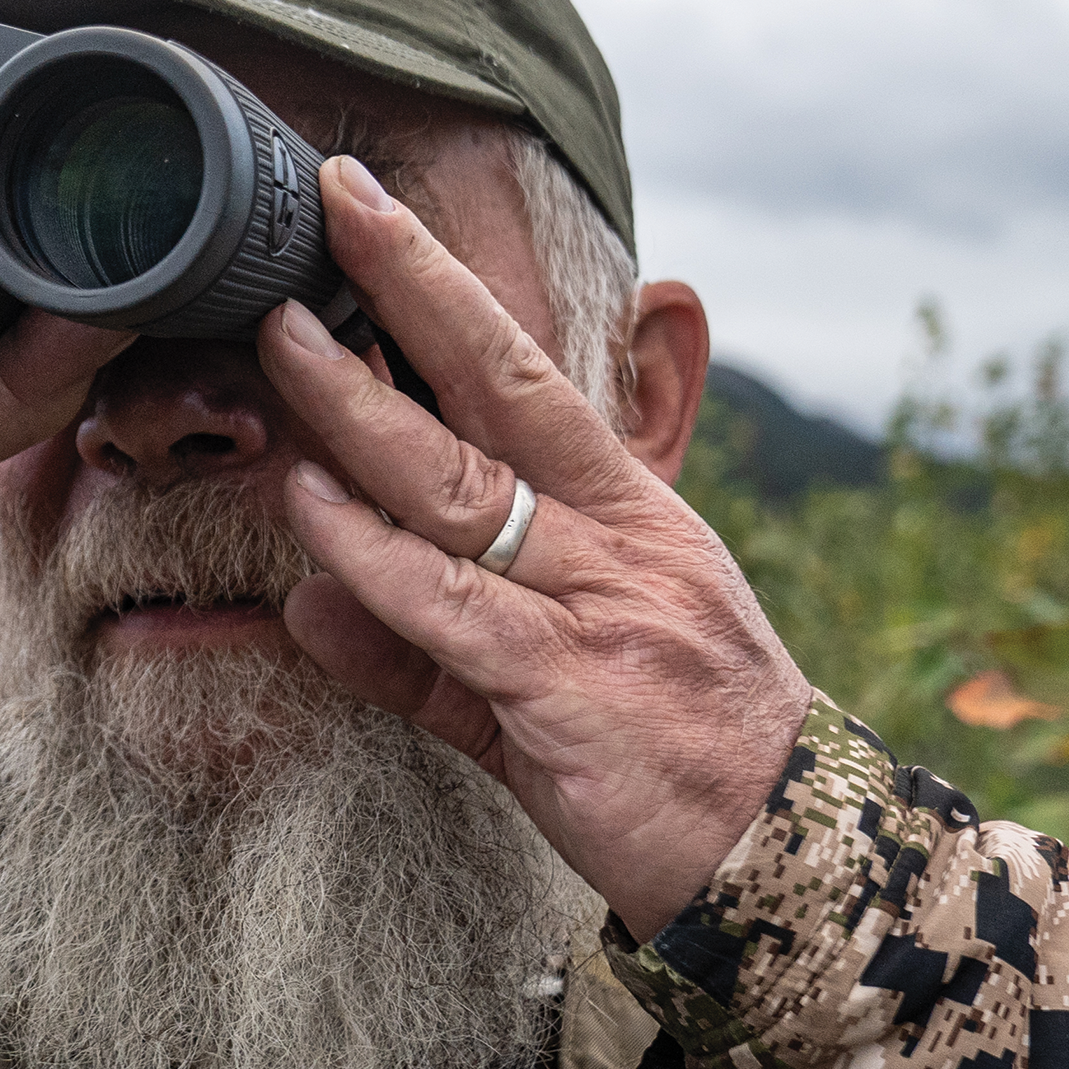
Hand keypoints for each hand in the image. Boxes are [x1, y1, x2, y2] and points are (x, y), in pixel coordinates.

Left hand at [265, 158, 813, 937]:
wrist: (786, 869)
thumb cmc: (672, 769)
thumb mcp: (540, 689)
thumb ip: (420, 646)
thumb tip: (308, 602)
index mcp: (629, 517)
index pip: (522, 376)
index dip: (443, 290)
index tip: (369, 213)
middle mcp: (618, 539)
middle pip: (498, 389)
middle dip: (412, 285)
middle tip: (333, 199)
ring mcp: (600, 607)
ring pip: (461, 486)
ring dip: (360, 411)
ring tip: (282, 339)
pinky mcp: (570, 690)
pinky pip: (455, 610)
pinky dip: (377, 559)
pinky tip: (312, 512)